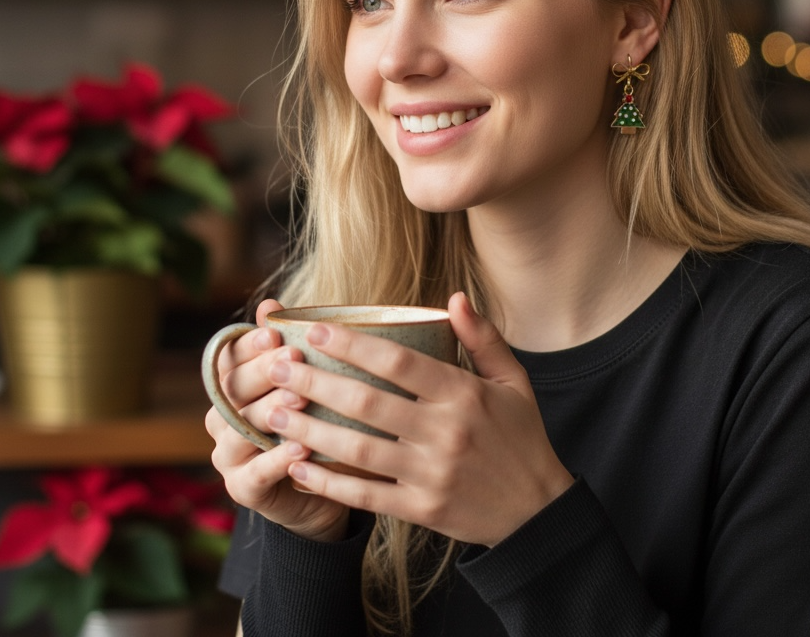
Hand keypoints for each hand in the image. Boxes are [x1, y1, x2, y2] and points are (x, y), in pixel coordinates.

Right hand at [204, 298, 350, 541]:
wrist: (325, 488)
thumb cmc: (318, 422)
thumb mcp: (310, 382)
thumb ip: (290, 345)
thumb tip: (271, 302)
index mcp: (234, 387)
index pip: (230, 358)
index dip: (250, 343)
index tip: (275, 330)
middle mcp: (223, 419)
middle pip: (233, 389)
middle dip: (264, 371)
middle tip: (294, 356)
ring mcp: (229, 456)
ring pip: (240, 429)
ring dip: (270, 411)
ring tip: (301, 399)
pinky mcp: (243, 489)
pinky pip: (256, 473)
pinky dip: (277, 459)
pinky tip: (301, 447)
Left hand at [264, 292, 574, 546]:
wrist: (537, 510)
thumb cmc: (521, 436)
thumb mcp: (514, 380)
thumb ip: (482, 338)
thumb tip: (454, 298)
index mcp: (463, 394)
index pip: (398, 362)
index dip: (352, 345)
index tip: (314, 332)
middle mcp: (444, 432)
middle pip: (366, 403)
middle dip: (314, 383)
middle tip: (276, 366)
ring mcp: (430, 474)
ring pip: (358, 449)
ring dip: (310, 430)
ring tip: (272, 411)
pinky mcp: (422, 509)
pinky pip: (366, 495)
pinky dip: (328, 482)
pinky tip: (297, 465)